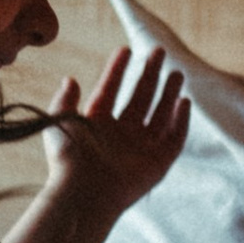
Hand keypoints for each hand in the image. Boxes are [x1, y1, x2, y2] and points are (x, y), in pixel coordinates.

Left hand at [41, 46, 189, 223]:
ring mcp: (140, 149)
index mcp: (97, 124)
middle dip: (150, 76)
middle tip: (159, 51)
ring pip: (159, 116)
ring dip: (169, 94)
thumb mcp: (59, 121)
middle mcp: (120, 135)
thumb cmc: (69, 159)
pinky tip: (183, 101)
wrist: (84, 192)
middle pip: (140, 99)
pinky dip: (180, 121)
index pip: (110, 90)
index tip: (125, 49)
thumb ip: (64, 100)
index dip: (117, 70)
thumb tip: (70, 79)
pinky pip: (174, 139)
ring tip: (176, 72)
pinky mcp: (158, 164)